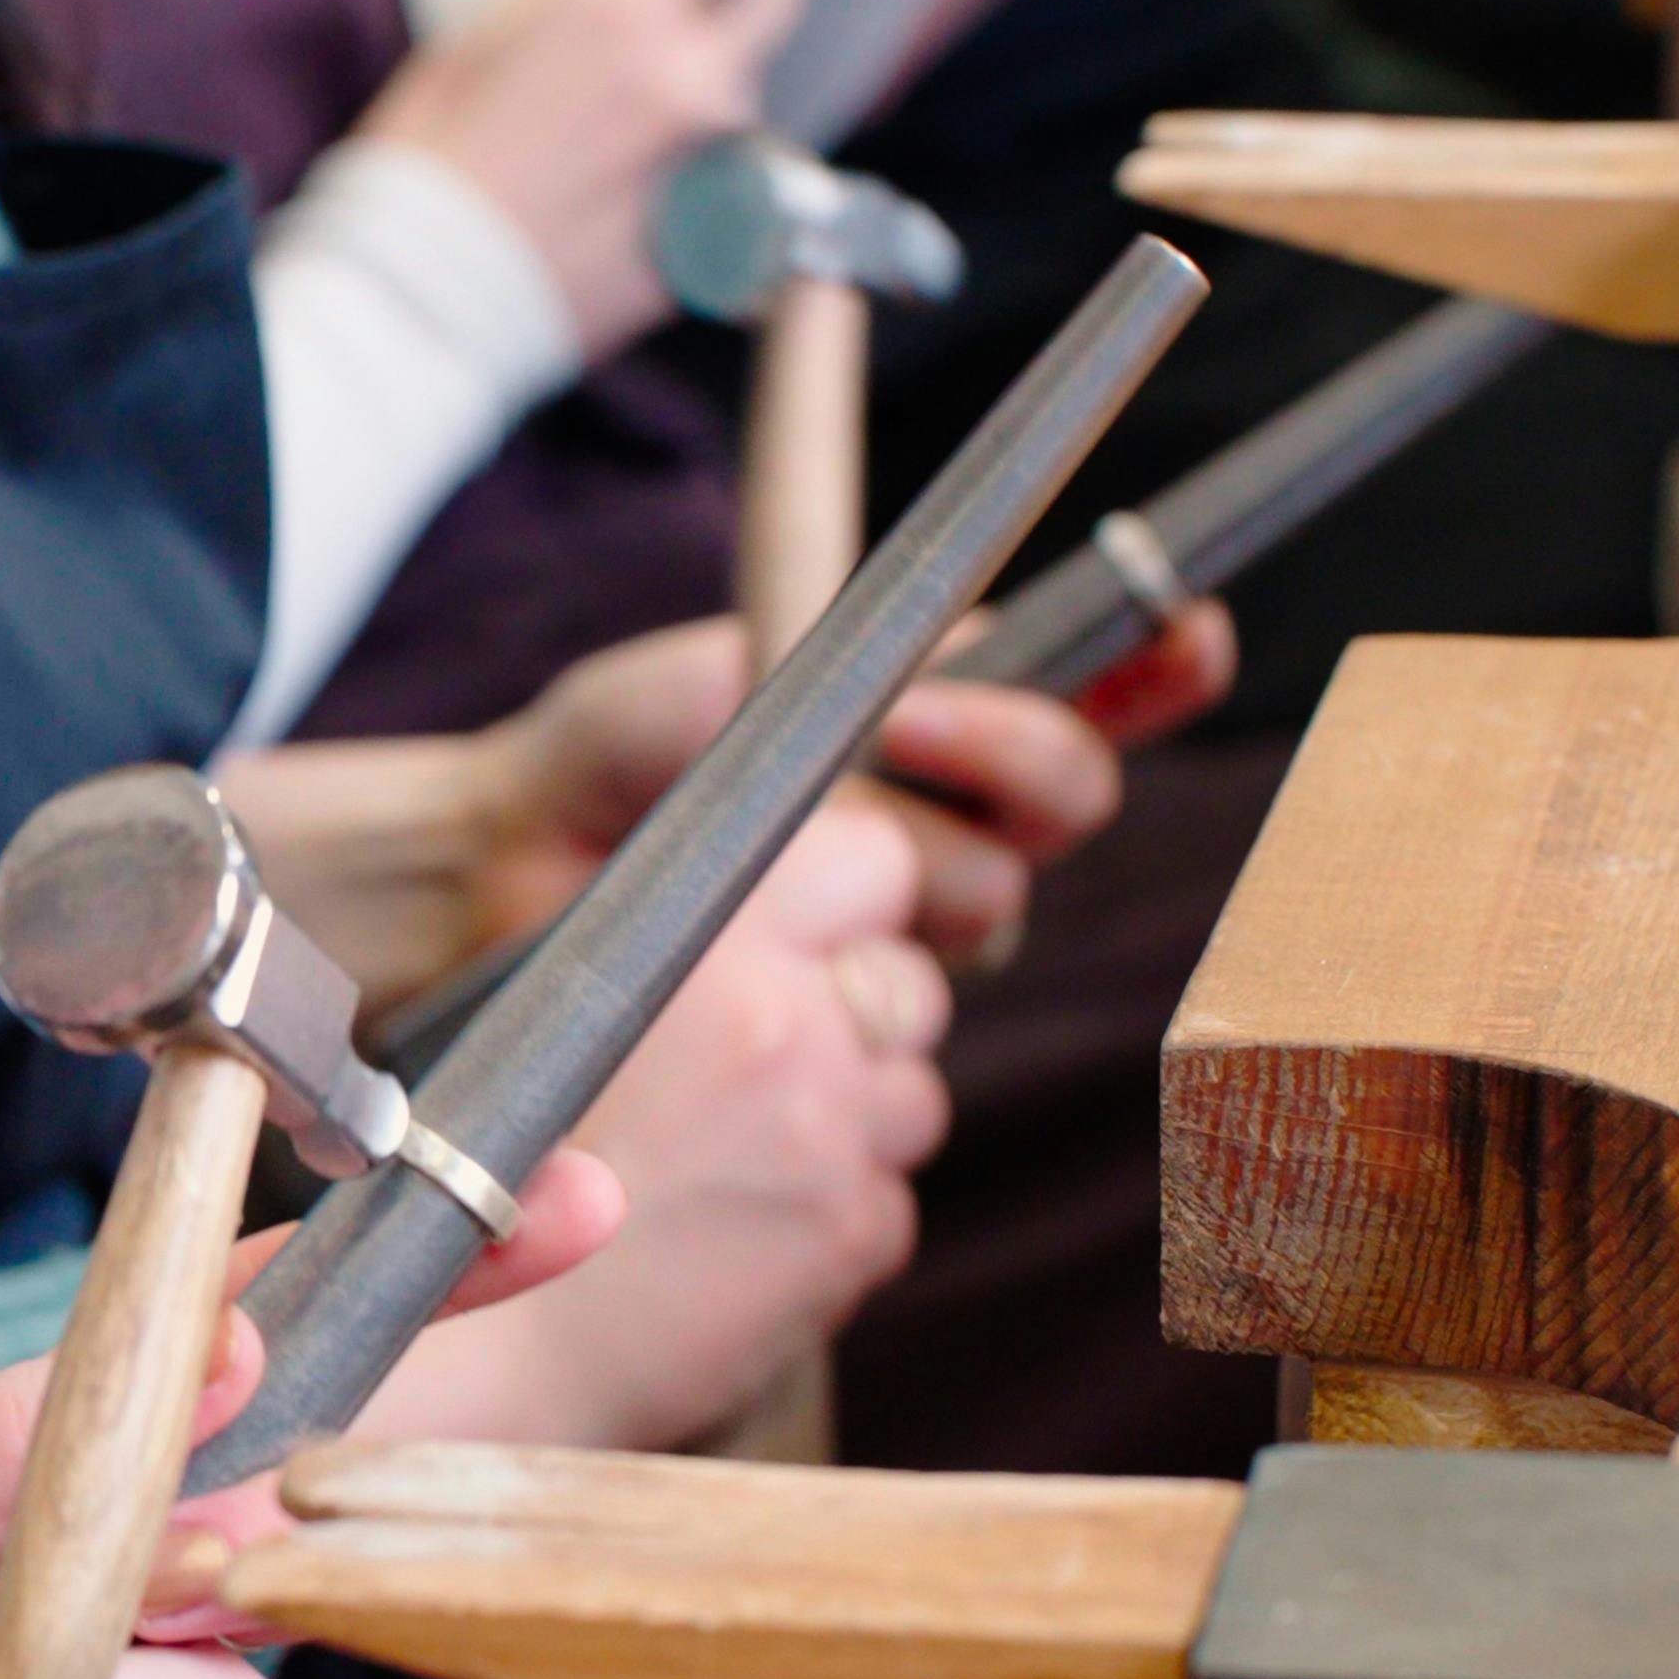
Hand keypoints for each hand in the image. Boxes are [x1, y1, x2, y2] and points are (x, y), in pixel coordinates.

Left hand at [219, 602, 1234, 997]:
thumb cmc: (593, 765)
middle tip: (907, 724)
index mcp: (923, 738)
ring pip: (978, 918)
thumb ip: (836, 664)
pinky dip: (853, 982)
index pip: (1079, 704)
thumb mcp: (704, 683)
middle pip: (1058, 810)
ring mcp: (898, 949)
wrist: (497, 878)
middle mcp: (936, 842)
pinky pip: (902, 1035)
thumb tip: (962, 658)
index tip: (1181, 626)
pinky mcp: (854, 1052)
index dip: (1151, 666)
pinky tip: (794, 969)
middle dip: (1001, 756)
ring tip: (794, 842)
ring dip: (905, 871)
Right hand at [349, 0, 820, 352]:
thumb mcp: (470, 44)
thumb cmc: (423, 177)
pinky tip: (614, 207)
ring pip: (741, 100)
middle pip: (776, 5)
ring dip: (697, 104)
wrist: (416, 311)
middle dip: (733, 9)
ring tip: (611, 145)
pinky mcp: (709, 244)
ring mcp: (709, 167)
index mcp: (628, 8)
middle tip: (670, 38)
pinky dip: (689, 184)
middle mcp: (690, 80)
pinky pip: (725, 187)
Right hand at [354, 798, 944, 1452]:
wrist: (497, 1343)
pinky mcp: (855, 1232)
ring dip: (849, 1127)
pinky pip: (887, 1201)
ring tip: (738, 1169)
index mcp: (708, 947)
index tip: (823, 940)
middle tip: (765, 1077)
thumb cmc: (497, 1175)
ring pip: (910, 1099)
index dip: (858, 900)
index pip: (874, 861)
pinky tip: (741, 1239)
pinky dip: (833, 1220)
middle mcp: (788, 1027)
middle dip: (856, 1025)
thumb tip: (769, 930)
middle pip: (909, 987)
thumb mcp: (561, 1016)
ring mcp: (834, 1135)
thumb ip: (670, 957)